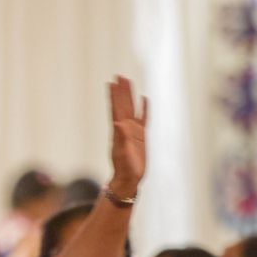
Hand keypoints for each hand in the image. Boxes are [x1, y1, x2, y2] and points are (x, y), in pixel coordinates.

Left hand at [108, 76, 147, 194]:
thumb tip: (117, 123)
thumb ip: (121, 139)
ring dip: (129, 96)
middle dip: (121, 91)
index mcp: (119, 132)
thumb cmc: (125, 170)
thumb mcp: (123, 155)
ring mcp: (133, 132)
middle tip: (119, 76)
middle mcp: (125, 129)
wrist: (128, 180)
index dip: (114, 96)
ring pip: (131, 109)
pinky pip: (143, 119)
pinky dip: (144, 108)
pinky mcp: (141, 136)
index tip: (112, 82)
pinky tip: (144, 99)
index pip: (116, 110)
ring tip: (128, 82)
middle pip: (123, 105)